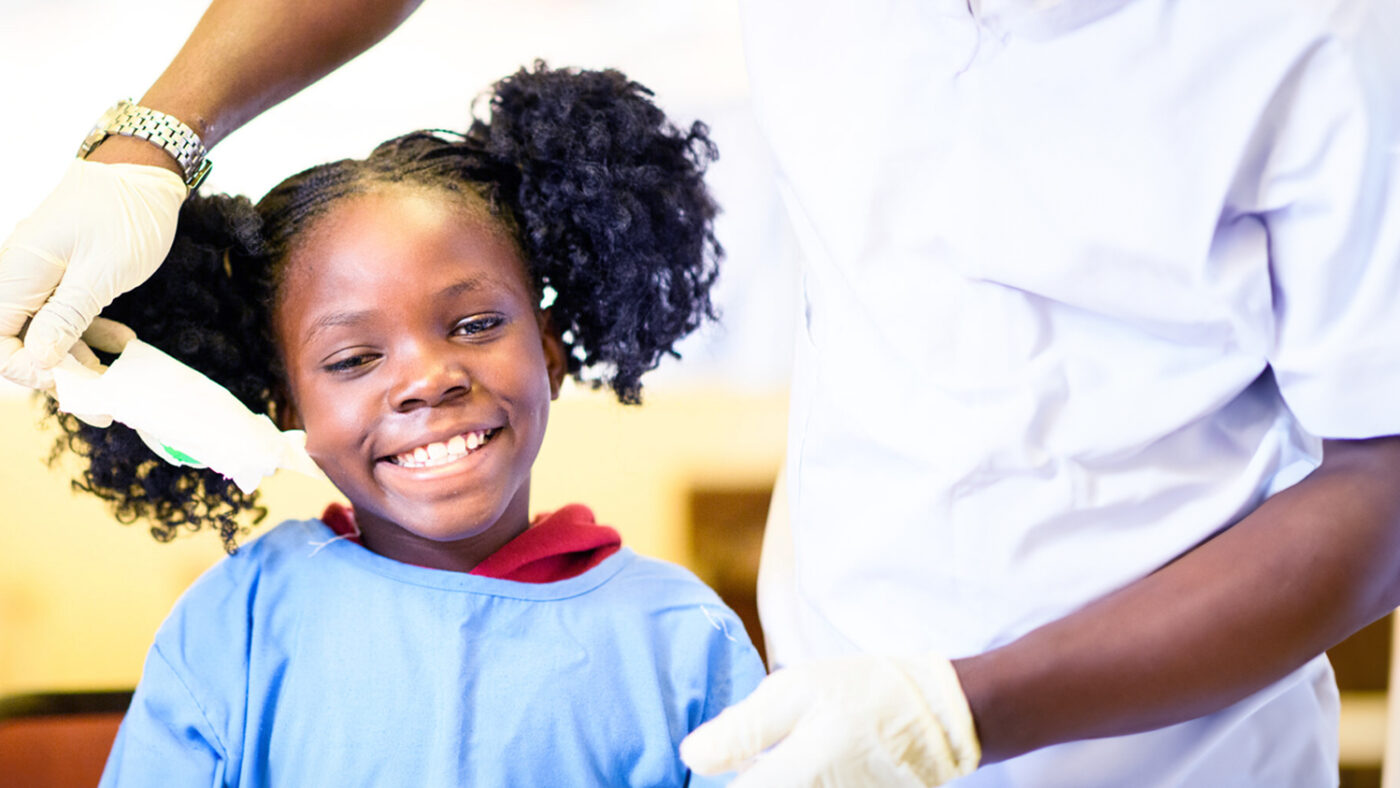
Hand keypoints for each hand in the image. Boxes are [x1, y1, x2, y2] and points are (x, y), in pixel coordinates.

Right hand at [0, 159, 184, 389]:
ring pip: (46, 331)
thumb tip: (38, 360)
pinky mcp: (65, 275)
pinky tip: (125, 344)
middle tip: (104, 405)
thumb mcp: (101, 273)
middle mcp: (20, 275)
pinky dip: (92, 333)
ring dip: (80, 360)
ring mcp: (42, 276)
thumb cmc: (126, 214)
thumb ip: (66, 317)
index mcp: (17, 272)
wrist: (145, 169)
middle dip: (58, 376)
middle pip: (20, 340)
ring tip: (119, 383)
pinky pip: (66, 315)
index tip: (69, 385)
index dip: (26, 370)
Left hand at [680, 654, 979, 786]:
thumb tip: (689, 755)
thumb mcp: (798, 692)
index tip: (684, 770)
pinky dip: (786, 779)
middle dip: (737, 775)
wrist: (941, 718)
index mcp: (792, 782)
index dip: (706, 775)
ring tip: (766, 756)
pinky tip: (785, 763)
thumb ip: (741, 730)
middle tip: (726, 759)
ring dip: (761, 775)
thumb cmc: (868, 695)